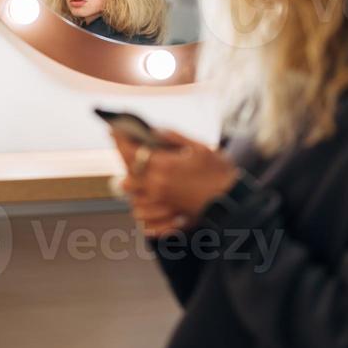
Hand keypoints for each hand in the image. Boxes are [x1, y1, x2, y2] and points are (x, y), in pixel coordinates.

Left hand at [109, 127, 240, 237]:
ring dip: (132, 186)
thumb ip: (174, 137)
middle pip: (127, 175)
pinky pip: (144, 217)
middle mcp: (157, 186)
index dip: (120, 140)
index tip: (114, 131)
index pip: (131, 152)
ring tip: (135, 176)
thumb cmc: (219, 172)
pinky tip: (145, 200)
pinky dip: (141, 208)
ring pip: (132, 197)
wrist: (233, 201)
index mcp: (164, 166)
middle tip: (127, 151)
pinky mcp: (167, 216)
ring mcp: (161, 204)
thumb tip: (154, 131)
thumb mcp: (199, 147)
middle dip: (125, 162)